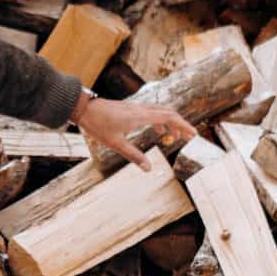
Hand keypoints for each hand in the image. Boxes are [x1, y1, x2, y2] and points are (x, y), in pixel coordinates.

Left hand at [73, 93, 196, 171]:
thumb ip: (133, 155)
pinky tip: (156, 130)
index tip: (194, 134)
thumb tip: (148, 169)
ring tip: (173, 137)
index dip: (183, 125)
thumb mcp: (115, 143)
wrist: (82, 108)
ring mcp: (135, 107)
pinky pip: (150, 112)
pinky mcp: (129, 108)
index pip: (169, 118)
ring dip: (169, 123)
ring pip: (159, 111)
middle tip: (188, 137)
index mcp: (141, 116)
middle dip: (180, 124)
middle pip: (168, 113)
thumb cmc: (97, 124)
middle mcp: (141, 109)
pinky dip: (158, 120)